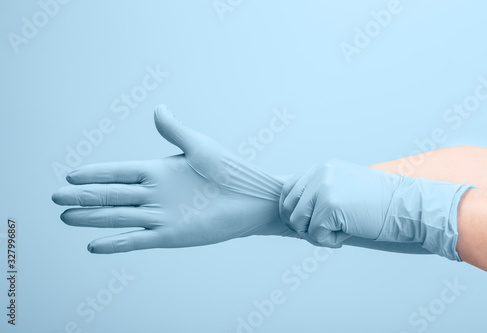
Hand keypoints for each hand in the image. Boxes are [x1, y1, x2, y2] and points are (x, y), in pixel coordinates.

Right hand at [52, 105, 292, 252]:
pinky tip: (94, 245)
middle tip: (55, 199)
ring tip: (66, 218)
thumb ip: (175, 131)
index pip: (119, 172)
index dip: (95, 173)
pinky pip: (138, 240)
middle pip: (111, 196)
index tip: (71, 174)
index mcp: (158, 171)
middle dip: (83, 197)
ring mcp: (161, 216)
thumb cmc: (229, 170)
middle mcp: (155, 194)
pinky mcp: (170, 235)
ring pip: (118, 218)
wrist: (252, 199)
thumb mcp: (199, 146)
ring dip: (92, 219)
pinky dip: (116, 243)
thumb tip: (158, 108)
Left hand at [279, 158, 473, 259]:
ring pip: (298, 222)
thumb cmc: (380, 202)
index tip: (302, 224)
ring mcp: (323, 188)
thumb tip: (295, 216)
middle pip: (288, 206)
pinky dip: (329, 241)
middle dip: (301, 225)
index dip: (290, 210)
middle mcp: (320, 173)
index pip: (288, 189)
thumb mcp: (345, 186)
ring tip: (338, 233)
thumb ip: (321, 193)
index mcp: (322, 167)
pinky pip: (314, 234)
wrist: (407, 206)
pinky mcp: (329, 206)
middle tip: (321, 233)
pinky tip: (346, 235)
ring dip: (315, 234)